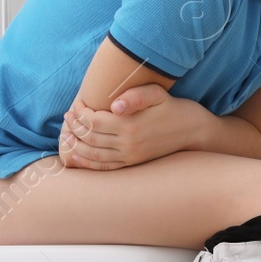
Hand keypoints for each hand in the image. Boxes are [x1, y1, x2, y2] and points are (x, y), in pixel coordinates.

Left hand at [59, 83, 187, 168]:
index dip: (80, 113)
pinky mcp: (132, 163)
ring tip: (67, 134)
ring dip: (75, 145)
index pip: (93, 121)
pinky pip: (104, 167)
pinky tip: (77, 155)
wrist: (193, 131)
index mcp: (131, 126)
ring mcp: (130, 157)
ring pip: (92, 155)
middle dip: (74, 126)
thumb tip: (116, 104)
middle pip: (89, 137)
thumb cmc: (173, 107)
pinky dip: (86, 163)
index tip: (76, 104)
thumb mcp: (158, 94)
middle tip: (68, 116)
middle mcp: (128, 145)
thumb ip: (136, 96)